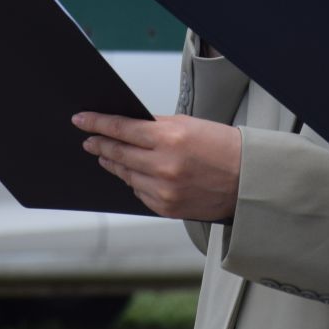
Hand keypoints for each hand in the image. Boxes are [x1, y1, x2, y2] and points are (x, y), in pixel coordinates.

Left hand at [72, 112, 241, 220]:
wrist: (248, 180)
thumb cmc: (222, 148)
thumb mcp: (188, 125)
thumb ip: (156, 127)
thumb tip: (126, 127)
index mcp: (169, 139)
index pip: (121, 129)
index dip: (97, 123)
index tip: (81, 120)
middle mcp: (163, 166)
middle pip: (118, 153)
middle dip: (100, 145)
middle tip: (88, 140)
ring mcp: (163, 190)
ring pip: (125, 175)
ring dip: (114, 164)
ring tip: (107, 157)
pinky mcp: (166, 208)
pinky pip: (139, 193)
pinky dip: (135, 182)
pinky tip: (134, 174)